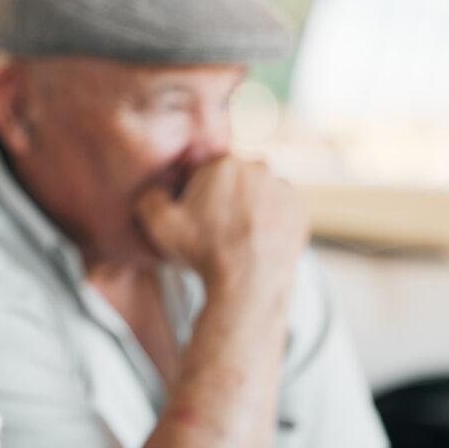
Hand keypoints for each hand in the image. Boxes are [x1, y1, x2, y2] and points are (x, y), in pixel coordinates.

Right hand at [134, 156, 308, 295]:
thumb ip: (149, 196)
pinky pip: (278, 204)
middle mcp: (256, 166)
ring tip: (236, 234)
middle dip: (221, 195)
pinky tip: (255, 237)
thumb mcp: (159, 224)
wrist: (249, 284)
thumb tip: (156, 188)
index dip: (193, 191)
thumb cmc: (204, 252)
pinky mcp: (300, 206)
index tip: (193, 214)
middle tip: (214, 226)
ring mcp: (282, 186)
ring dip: (247, 204)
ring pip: (256, 189)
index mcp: (222, 162)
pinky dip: (269, 216)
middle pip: (231, 177)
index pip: (201, 169)